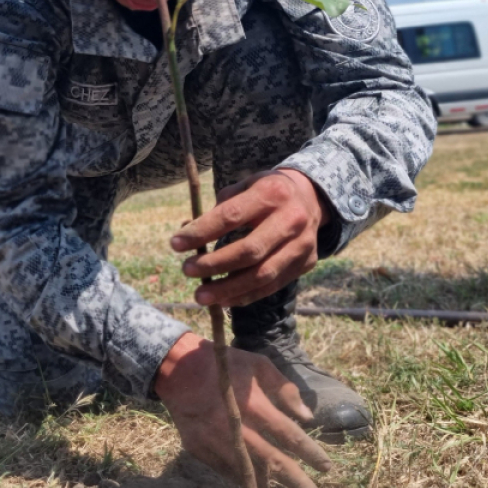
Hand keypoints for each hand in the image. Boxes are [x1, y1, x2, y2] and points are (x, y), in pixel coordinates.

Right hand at [155, 333, 331, 487]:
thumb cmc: (222, 363)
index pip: (288, 435)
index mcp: (251, 403)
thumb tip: (307, 417)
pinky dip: (244, 481)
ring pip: (248, 474)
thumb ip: (284, 389)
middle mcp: (233, 427)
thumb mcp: (257, 364)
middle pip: (272, 462)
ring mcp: (213, 441)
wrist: (175, 366)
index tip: (327, 467)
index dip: (310, 453)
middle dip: (298, 484)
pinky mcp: (198, 449)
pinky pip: (226, 471)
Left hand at [171, 169, 330, 307]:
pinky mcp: (306, 263)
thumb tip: (185, 233)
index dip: (201, 232)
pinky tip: (223, 300)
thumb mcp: (245, 186)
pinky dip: (245, 296)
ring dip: (228, 289)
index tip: (176, 244)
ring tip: (200, 295)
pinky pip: (272, 286)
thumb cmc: (267, 192)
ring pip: (263, 275)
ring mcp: (302, 244)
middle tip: (187, 270)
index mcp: (271, 193)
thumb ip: (218, 209)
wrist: (312, 197)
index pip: (231, 216)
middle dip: (214, 264)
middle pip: (249, 250)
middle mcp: (291, 219)